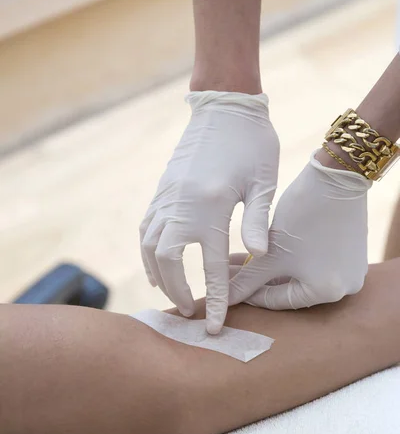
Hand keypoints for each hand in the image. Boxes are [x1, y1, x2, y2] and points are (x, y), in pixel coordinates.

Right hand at [140, 91, 279, 333]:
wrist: (225, 107)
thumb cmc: (253, 144)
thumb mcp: (263, 182)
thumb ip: (257, 221)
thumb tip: (257, 257)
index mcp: (211, 207)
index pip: (211, 267)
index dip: (214, 300)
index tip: (212, 327)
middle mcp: (182, 205)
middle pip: (168, 263)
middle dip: (178, 292)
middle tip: (191, 311)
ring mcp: (166, 197)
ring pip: (150, 248)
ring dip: (159, 276)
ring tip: (173, 294)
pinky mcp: (161, 191)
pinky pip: (145, 230)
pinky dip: (148, 254)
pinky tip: (157, 266)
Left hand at [229, 153, 371, 309]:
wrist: (337, 175)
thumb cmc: (303, 215)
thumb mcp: (270, 253)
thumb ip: (246, 281)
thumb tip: (225, 300)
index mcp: (327, 293)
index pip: (278, 301)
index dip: (249, 295)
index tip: (228, 289)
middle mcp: (344, 289)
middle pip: (290, 290)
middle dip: (259, 280)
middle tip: (232, 274)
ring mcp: (351, 271)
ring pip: (301, 276)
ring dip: (273, 270)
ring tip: (243, 262)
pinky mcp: (351, 254)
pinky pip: (316, 264)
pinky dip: (293, 261)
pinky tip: (269, 252)